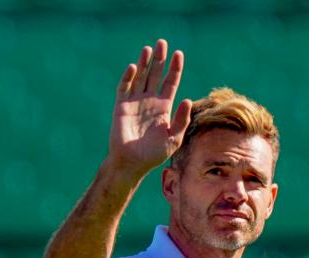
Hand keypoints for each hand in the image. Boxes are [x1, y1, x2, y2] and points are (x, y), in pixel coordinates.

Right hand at [108, 39, 191, 176]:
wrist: (132, 163)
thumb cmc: (154, 154)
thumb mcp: (173, 139)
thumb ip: (181, 120)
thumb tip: (187, 100)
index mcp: (164, 107)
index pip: (170, 82)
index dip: (175, 68)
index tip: (179, 54)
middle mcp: (150, 101)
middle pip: (155, 75)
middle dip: (159, 59)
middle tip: (162, 43)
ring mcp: (135, 102)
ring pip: (140, 77)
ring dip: (144, 63)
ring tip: (148, 48)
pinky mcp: (121, 106)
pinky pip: (124, 88)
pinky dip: (128, 77)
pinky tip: (133, 67)